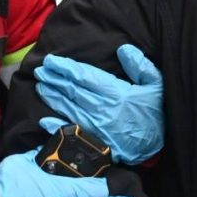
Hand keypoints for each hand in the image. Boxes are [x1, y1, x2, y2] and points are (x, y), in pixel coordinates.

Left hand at [36, 44, 163, 163]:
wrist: (157, 146)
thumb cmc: (156, 114)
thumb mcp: (156, 85)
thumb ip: (140, 66)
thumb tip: (123, 49)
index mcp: (116, 93)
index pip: (85, 77)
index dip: (66, 68)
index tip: (52, 61)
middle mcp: (102, 109)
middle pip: (72, 91)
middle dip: (54, 80)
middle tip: (40, 71)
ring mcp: (95, 127)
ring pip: (68, 108)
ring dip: (52, 97)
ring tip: (40, 87)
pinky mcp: (93, 142)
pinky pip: (71, 132)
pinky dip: (56, 127)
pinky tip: (44, 120)